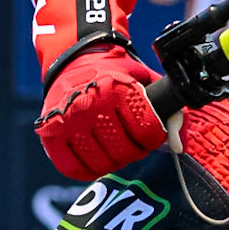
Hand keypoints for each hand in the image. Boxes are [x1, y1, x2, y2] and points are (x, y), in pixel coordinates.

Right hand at [35, 44, 165, 183]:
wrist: (75, 61)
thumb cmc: (118, 75)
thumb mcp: (148, 83)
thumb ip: (170, 113)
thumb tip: (178, 148)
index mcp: (118, 89)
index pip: (146, 133)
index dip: (153, 138)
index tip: (150, 132)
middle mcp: (90, 104)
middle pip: (124, 152)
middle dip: (134, 151)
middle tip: (132, 141)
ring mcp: (67, 120)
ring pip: (101, 163)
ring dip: (113, 160)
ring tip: (114, 146)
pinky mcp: (50, 133)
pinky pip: (73, 168)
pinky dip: (87, 168)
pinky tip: (95, 156)